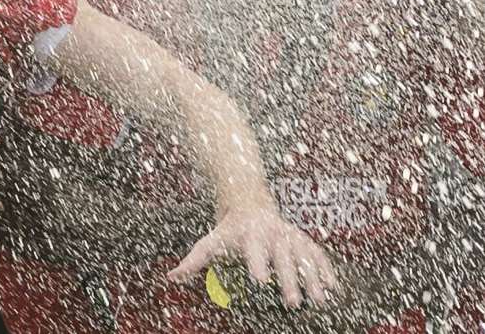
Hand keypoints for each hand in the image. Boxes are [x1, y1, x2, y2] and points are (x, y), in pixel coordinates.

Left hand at [169, 203, 338, 308]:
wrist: (250, 203)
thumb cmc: (228, 230)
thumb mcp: (210, 241)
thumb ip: (194, 261)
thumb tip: (171, 278)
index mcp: (250, 235)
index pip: (254, 251)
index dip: (257, 264)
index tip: (260, 281)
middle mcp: (273, 234)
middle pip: (283, 258)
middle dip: (289, 280)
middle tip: (293, 304)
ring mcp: (291, 237)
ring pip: (305, 257)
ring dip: (313, 279)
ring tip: (320, 302)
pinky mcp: (304, 240)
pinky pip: (318, 255)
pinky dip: (327, 271)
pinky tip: (335, 290)